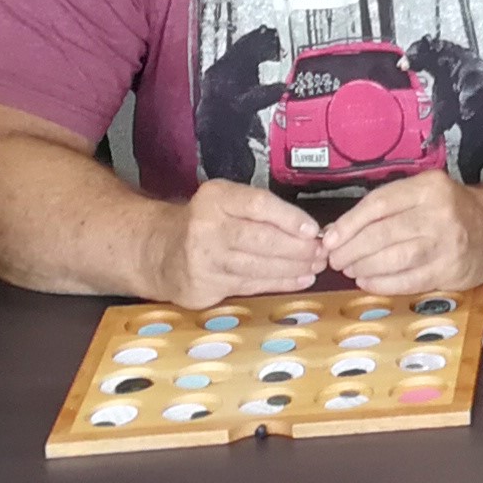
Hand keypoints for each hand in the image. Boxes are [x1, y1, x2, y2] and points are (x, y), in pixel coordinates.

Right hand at [156, 181, 327, 307]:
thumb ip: (259, 210)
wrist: (160, 252)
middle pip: (261, 239)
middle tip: (321, 252)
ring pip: (258, 266)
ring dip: (292, 268)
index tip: (314, 230)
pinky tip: (299, 280)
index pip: (258, 205)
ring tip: (315, 266)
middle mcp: (206, 226)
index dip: (290, 218)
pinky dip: (279, 283)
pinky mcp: (204, 285)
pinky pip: (250, 285)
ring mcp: (203, 259)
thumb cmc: (206, 224)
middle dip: (297, 248)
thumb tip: (308, 228)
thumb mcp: (225, 202)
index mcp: (215, 197)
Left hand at [321, 172, 482, 294]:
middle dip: (351, 249)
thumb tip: (338, 231)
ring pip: (394, 259)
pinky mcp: (450, 270)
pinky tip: (368, 282)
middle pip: (383, 233)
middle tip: (335, 259)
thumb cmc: (449, 211)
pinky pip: (408, 281)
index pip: (379, 203)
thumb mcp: (423, 194)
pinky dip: (382, 284)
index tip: (329, 238)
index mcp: (428, 187)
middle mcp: (439, 213)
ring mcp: (447, 243)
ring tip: (350, 270)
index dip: (349, 223)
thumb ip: (387, 207)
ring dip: (364, 267)